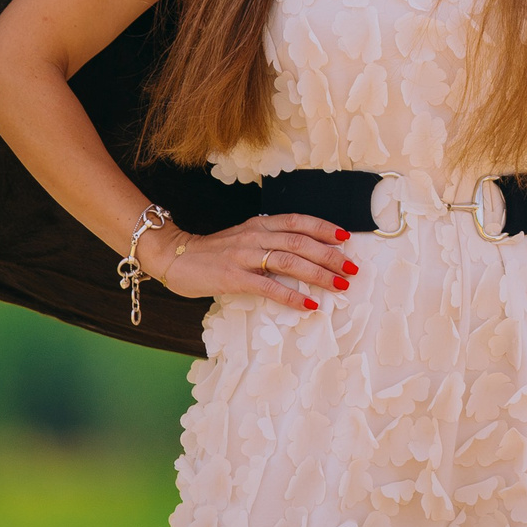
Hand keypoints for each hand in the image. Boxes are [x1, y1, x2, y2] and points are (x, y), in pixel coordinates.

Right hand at [151, 213, 357, 311]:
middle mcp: (255, 236)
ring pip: (289, 261)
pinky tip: (308, 305)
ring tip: (339, 284)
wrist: (174, 255)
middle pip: (300, 242)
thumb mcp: (245, 237)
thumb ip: (269, 240)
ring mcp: (244, 256)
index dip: (324, 228)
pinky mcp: (233, 277)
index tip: (346, 238)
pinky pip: (267, 286)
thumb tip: (302, 251)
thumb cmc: (214, 251)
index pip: (299, 221)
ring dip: (318, 274)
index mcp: (260, 224)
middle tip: (352, 268)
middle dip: (330, 254)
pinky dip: (290, 296)